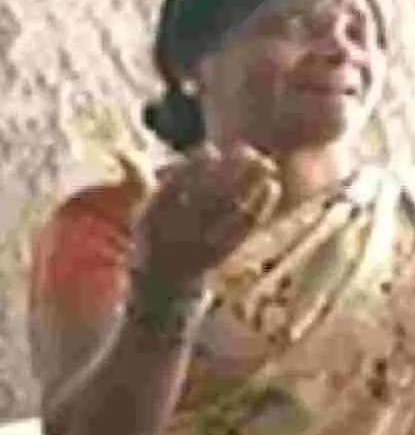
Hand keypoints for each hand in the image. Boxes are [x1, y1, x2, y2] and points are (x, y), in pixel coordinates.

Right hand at [126, 143, 282, 289]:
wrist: (164, 285)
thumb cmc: (154, 237)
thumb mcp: (141, 212)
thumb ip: (138, 179)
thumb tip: (121, 150)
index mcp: (154, 220)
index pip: (174, 189)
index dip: (193, 168)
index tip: (210, 149)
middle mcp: (179, 233)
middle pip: (209, 198)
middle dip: (229, 172)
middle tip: (246, 150)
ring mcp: (205, 244)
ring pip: (232, 211)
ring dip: (251, 185)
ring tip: (266, 163)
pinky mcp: (227, 251)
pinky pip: (246, 228)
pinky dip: (261, 206)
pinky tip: (272, 186)